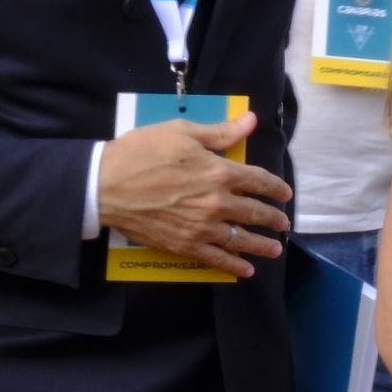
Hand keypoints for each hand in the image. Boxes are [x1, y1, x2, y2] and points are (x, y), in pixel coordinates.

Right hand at [96, 112, 291, 277]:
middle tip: (283, 222)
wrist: (107, 185)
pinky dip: (233, 266)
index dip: (275, 187)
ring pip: (241, 239)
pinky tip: (246, 270)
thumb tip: (251, 121)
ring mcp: (202, 228)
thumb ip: (220, 131)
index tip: (285, 193)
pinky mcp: (185, 245)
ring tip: (275, 249)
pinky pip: (216, 259)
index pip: (258, 180)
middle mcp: (217, 203)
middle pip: (254, 212)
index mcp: (219, 172)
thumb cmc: (142, 152)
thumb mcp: (182, 132)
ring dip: (261, 245)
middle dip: (273, 218)